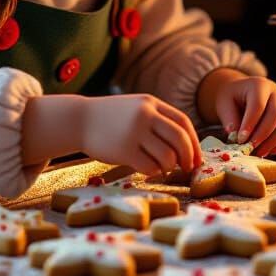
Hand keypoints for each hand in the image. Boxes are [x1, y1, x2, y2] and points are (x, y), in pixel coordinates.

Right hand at [79, 94, 201, 176]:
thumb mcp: (136, 108)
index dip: (194, 142)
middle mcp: (145, 115)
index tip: (196, 157)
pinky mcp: (123, 150)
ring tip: (164, 168)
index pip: (183, 122)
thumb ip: (158, 120)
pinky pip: (149, 166)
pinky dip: (154, 172)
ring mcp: (134, 132)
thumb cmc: (112, 119)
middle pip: (180, 139)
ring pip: (167, 156)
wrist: (78, 120)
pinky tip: (148, 170)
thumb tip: (186, 146)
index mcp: (151, 103)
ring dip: (170, 166)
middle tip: (188, 168)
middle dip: (189, 157)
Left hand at [201, 71, 275, 156]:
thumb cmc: (232, 98)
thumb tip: (235, 136)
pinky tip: (272, 149)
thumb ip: (229, 118)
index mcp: (259, 85)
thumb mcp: (224, 104)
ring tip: (260, 152)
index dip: (250, 124)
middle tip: (251, 148)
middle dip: (264, 134)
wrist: (242, 92)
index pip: (258, 105)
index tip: (241, 140)